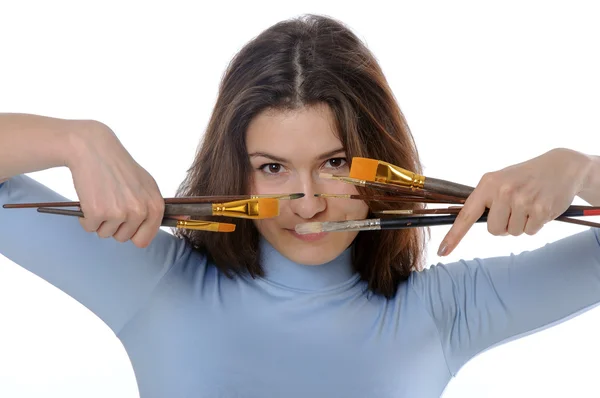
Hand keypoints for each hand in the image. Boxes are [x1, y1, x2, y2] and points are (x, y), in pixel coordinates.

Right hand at [66, 121, 164, 247]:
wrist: (95, 149)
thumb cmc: (120, 168)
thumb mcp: (148, 185)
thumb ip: (156, 206)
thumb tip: (183, 217)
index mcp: (155, 207)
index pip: (144, 240)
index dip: (131, 233)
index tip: (125, 220)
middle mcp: (140, 212)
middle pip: (122, 238)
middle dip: (114, 225)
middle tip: (111, 201)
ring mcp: (119, 213)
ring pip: (105, 234)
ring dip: (100, 220)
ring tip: (102, 197)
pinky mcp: (98, 212)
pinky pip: (89, 228)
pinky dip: (86, 217)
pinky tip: (90, 198)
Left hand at [438, 148, 592, 255]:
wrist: (561, 166)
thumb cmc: (524, 177)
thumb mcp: (500, 181)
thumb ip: (486, 201)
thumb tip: (470, 223)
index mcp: (487, 184)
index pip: (466, 215)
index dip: (454, 235)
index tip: (442, 251)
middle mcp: (503, 191)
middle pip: (493, 230)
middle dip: (504, 225)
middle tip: (515, 208)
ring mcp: (522, 200)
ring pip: (512, 233)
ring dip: (521, 224)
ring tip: (529, 205)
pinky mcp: (540, 209)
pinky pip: (530, 231)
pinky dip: (535, 225)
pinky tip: (540, 208)